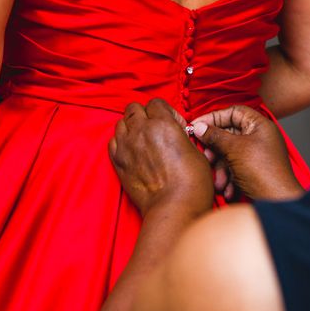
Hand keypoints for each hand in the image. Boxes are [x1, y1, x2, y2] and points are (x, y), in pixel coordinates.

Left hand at [108, 99, 213, 218]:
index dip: (165, 112)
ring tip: (143, 140)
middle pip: (134, 108)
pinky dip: (121, 142)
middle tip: (156, 129)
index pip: (156, 103)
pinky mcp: (117, 160)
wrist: (173, 207)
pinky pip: (113, 141)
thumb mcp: (196, 151)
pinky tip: (133, 151)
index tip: (173, 124)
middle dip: (145, 115)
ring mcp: (125, 145)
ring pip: (121, 122)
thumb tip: (178, 133)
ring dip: (131, 127)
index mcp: (163, 124)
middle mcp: (140, 130)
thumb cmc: (192, 183)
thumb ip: (181, 136)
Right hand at [189, 106, 304, 201]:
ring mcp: (257, 154)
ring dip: (221, 167)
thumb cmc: (264, 173)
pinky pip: (235, 166)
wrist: (277, 202)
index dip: (214, 117)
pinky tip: (227, 188)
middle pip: (229, 133)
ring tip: (218, 180)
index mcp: (260, 126)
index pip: (233, 112)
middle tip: (205, 153)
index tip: (197, 125)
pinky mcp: (254, 169)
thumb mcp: (234, 149)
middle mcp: (259, 137)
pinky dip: (229, 176)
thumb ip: (215, 135)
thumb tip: (199, 127)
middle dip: (215, 147)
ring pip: (230, 152)